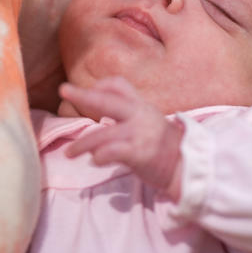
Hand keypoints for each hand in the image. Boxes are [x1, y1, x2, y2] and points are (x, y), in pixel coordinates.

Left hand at [60, 78, 184, 198]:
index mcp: (142, 106)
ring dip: (82, 144)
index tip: (89, 92)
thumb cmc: (165, 148)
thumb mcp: (149, 123)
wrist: (187, 166)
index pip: (119, 85)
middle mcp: (140, 115)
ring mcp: (139, 134)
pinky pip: (112, 152)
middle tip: (64, 89)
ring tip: (70, 153)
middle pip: (107, 100)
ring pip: (103, 134)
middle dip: (84, 95)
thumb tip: (103, 122)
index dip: (100, 86)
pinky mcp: (140, 153)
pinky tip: (94, 161)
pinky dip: (99, 156)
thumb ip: (129, 118)